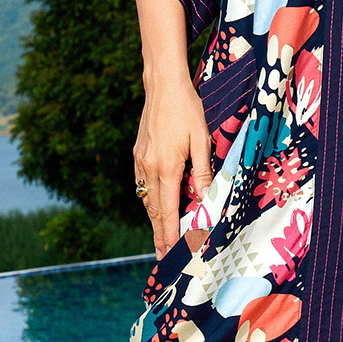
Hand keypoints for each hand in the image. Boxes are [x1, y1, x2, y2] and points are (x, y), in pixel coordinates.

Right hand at [133, 78, 212, 256]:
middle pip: (153, 209)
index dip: (168, 233)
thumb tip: (204, 199)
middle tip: (162, 256)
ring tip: (160, 237)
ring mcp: (140, 160)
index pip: (167, 210)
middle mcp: (148, 167)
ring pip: (146, 198)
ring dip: (153, 219)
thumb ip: (202, 172)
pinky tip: (155, 206)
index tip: (169, 252)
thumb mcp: (202, 140)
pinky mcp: (138, 153)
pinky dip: (149, 200)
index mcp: (166, 167)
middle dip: (158, 234)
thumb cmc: (187, 110)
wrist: (163, 85)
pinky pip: (142, 184)